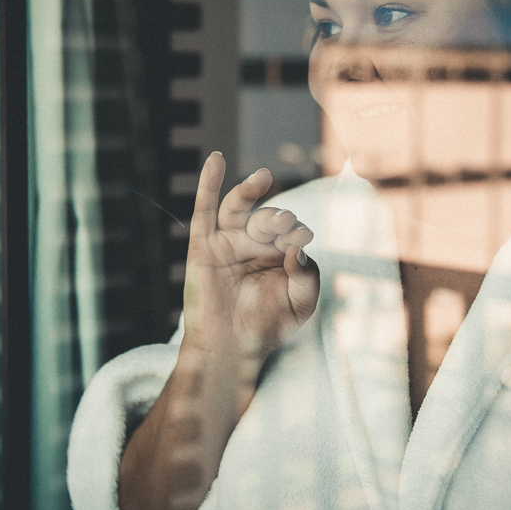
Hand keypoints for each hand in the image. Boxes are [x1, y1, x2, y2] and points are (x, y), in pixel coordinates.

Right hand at [181, 152, 320, 363]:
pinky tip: (216, 160)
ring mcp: (227, 241)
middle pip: (265, 218)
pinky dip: (208, 183)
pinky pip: (205, 210)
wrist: (231, 349)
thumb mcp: (301, 304)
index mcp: (279, 250)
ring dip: (249, 190)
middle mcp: (254, 241)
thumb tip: (297, 250)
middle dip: (276, 219)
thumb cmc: (268, 325)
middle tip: (285, 223)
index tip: (299, 245)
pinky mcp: (203, 246)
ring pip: (237, 208)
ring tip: (262, 178)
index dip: (296, 235)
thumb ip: (307, 277)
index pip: (291, 232)